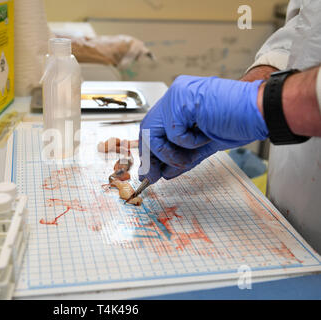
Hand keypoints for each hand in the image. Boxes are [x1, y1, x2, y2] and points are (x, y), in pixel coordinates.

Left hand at [139, 75, 268, 183]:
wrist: (260, 110)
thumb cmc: (239, 122)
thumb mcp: (203, 145)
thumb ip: (183, 157)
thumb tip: (165, 173)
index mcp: (179, 103)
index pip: (153, 128)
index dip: (150, 152)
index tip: (152, 172)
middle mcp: (175, 96)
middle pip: (146, 131)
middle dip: (151, 158)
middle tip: (156, 176)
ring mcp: (176, 96)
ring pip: (153, 133)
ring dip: (171, 153)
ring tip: (191, 154)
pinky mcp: (181, 100)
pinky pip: (172, 133)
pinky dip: (188, 143)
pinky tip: (205, 134)